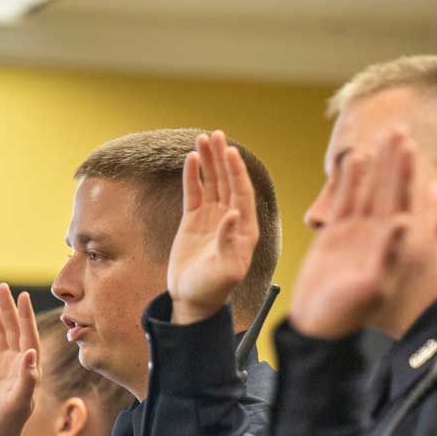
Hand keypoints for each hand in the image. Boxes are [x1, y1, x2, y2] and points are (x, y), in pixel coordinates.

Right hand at [0, 283, 40, 435]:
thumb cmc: (8, 426)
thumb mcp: (18, 403)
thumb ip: (27, 378)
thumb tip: (31, 352)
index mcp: (30, 369)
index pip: (28, 336)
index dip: (25, 316)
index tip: (22, 295)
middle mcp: (20, 365)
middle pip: (14, 330)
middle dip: (8, 309)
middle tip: (1, 286)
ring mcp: (5, 368)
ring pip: (1, 335)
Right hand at [167, 130, 259, 324]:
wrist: (193, 300)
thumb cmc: (213, 289)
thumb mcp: (225, 271)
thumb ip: (229, 242)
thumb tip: (232, 214)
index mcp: (245, 230)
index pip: (242, 194)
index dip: (237, 173)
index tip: (230, 153)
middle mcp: (231, 220)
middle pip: (227, 182)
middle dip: (222, 159)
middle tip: (216, 135)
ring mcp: (212, 218)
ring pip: (211, 183)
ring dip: (209, 161)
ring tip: (203, 138)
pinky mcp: (194, 221)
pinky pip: (194, 193)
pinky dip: (193, 176)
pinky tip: (192, 158)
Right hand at [290, 131, 414, 339]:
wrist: (317, 325)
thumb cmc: (346, 313)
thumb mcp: (372, 288)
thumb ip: (387, 255)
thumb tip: (400, 223)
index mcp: (390, 246)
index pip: (400, 202)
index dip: (406, 176)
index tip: (411, 148)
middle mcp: (376, 236)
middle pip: (388, 190)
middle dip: (395, 161)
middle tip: (401, 129)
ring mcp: (356, 234)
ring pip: (368, 191)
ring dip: (377, 165)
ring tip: (384, 137)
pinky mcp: (335, 236)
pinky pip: (345, 202)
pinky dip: (350, 181)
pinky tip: (356, 159)